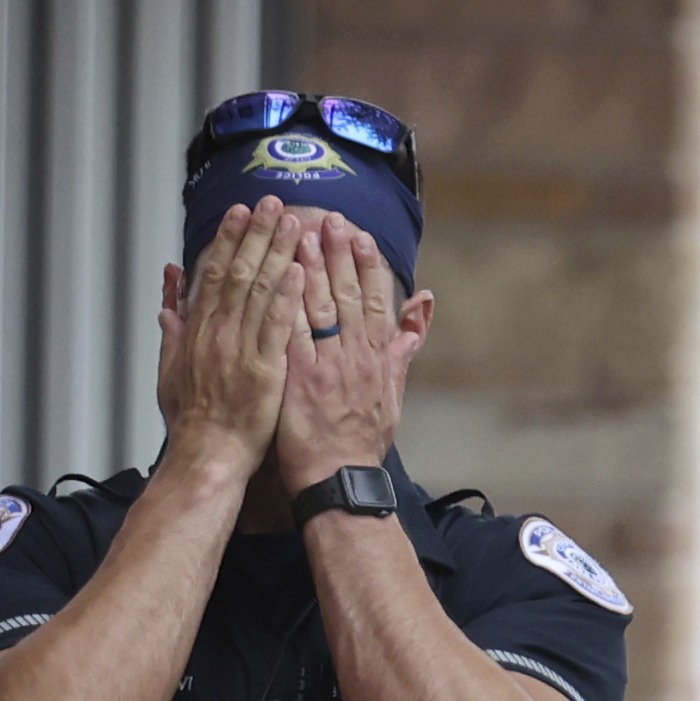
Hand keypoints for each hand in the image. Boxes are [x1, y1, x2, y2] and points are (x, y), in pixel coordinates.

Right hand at [153, 202, 298, 479]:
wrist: (206, 454)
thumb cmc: (191, 417)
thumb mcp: (170, 367)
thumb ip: (172, 327)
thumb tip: (168, 295)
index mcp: (198, 329)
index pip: (214, 273)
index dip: (228, 239)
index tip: (240, 212)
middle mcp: (218, 332)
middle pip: (238, 271)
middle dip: (256, 234)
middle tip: (271, 202)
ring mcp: (241, 349)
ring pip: (259, 292)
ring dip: (277, 253)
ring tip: (293, 223)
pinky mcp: (265, 370)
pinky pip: (277, 327)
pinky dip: (287, 298)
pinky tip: (300, 271)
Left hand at [272, 214, 424, 492]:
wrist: (342, 480)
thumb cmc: (363, 442)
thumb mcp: (394, 393)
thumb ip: (403, 349)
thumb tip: (421, 313)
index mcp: (378, 358)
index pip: (376, 302)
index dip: (368, 266)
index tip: (360, 236)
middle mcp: (356, 357)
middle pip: (349, 295)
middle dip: (339, 255)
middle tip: (330, 219)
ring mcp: (329, 366)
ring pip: (321, 308)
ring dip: (311, 268)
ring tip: (300, 234)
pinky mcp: (301, 379)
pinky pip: (293, 334)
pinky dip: (287, 304)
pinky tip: (277, 279)